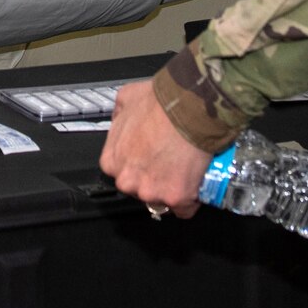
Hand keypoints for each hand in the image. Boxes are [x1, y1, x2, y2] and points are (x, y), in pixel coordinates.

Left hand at [101, 79, 212, 218]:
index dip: (138, 165)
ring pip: (161, 200)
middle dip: (153, 179)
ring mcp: (151, 191)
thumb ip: (119, 116)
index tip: (150, 159)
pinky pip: (185, 208)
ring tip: (184, 170)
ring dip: (172, 189)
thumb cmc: (161, 102)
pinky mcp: (176, 198)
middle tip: (169, 162)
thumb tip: (122, 120)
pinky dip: (191, 200)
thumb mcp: (127, 98)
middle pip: (139, 189)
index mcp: (112, 160)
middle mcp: (128, 180)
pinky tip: (195, 184)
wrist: (190, 107)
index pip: (121, 172)